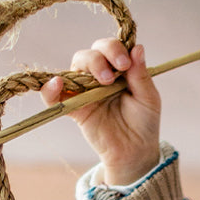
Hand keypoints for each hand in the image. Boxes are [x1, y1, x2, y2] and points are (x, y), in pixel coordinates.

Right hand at [40, 38, 161, 185]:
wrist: (136, 152)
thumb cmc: (144, 123)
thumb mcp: (148, 99)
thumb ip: (141, 76)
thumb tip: (138, 48)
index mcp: (117, 69)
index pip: (109, 48)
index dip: (114, 50)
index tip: (125, 63)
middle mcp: (98, 76)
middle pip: (89, 55)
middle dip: (98, 60)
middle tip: (111, 77)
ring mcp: (85, 92)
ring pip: (73, 70)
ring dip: (83, 70)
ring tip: (101, 82)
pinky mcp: (74, 109)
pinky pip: (54, 97)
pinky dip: (50, 90)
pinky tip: (56, 84)